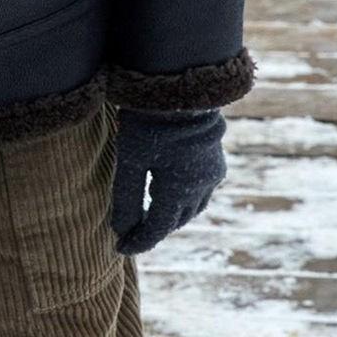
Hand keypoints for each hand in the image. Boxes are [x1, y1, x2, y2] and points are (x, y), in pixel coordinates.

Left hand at [109, 107, 226, 255]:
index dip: (137, 242)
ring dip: (171, 215)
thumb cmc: (149, 122)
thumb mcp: (129, 160)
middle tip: (132, 230)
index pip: (156, 229)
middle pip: (175, 221)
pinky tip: (171, 190)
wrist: (182, 88)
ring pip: (192, 208)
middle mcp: (200, 188)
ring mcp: (212, 175)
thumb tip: (119, 230)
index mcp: (177, 191)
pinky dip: (185, 198)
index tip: (120, 248)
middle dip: (154, 229)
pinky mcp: (216, 161)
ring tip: (150, 213)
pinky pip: (201, 192)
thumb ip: (125, 197)